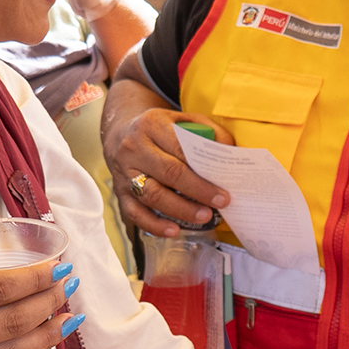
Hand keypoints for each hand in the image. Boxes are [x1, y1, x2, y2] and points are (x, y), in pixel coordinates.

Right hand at [102, 107, 231, 235]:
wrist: (120, 133)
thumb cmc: (159, 128)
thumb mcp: (182, 118)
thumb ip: (207, 129)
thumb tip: (228, 150)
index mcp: (151, 125)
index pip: (179, 149)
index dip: (202, 170)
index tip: (222, 187)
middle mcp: (134, 149)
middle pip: (167, 173)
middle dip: (197, 191)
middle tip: (219, 204)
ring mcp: (124, 172)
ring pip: (152, 195)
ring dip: (180, 210)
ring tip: (203, 217)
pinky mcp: (119, 192)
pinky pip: (135, 213)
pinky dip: (154, 225)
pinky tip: (174, 230)